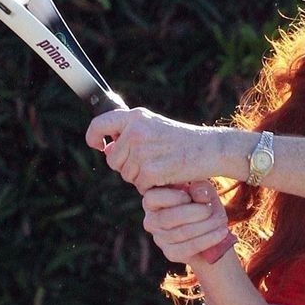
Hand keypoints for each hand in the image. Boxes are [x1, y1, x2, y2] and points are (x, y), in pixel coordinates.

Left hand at [86, 106, 228, 189]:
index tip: (97, 145)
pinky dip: (151, 187)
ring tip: (161, 167)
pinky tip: (166, 177)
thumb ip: (130, 134)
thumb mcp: (155, 127)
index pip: (99, 124)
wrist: (210, 149)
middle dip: (127, 166)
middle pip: (113, 160)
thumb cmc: (183, 140)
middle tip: (150, 162)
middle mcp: (135, 131)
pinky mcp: (150, 170)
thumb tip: (107, 148)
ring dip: (141, 178)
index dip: (93, 137)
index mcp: (135, 117)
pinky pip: (140, 186)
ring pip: (126, 175)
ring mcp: (142, 151)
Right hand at [140, 182, 233, 267]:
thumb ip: (200, 188)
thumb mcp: (204, 191)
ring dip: (205, 225)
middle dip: (194, 212)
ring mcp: (160, 239)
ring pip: (181, 233)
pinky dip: (209, 239)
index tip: (190, 196)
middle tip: (211, 209)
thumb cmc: (204, 205)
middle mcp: (151, 220)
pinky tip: (222, 232)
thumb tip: (199, 193)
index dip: (172, 197)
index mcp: (153, 200)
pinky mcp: (171, 254)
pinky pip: (189, 247)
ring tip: (221, 220)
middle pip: (167, 218)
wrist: (213, 232)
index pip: (152, 198)